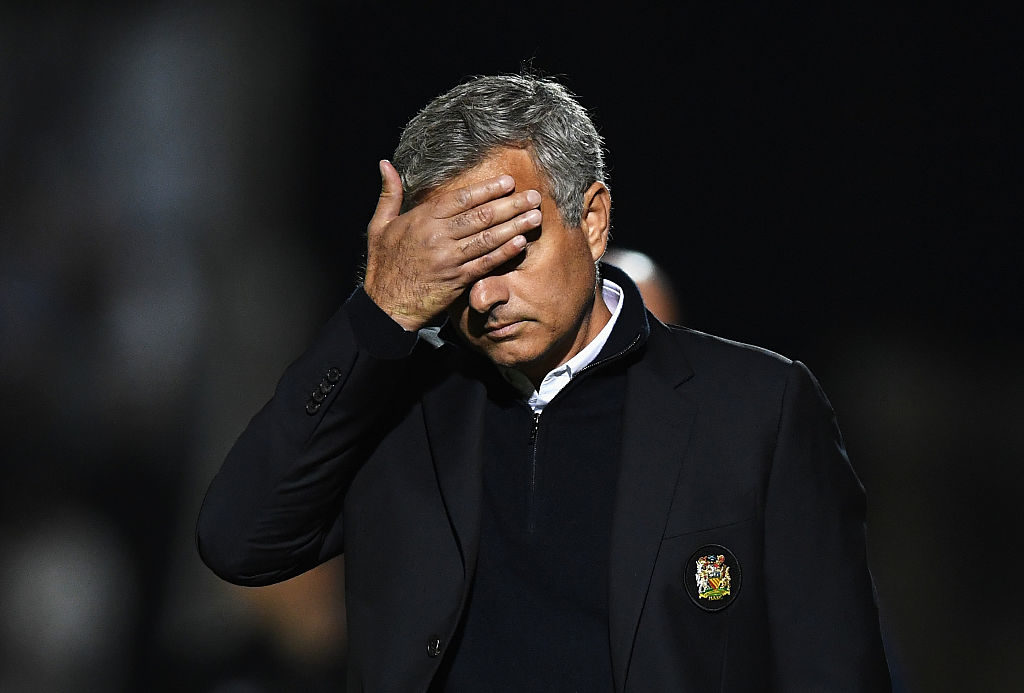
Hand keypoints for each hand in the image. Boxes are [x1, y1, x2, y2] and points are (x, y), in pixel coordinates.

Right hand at [363, 159, 541, 330]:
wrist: (385, 306)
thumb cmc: (383, 264)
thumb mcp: (379, 225)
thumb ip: (389, 194)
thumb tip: (385, 163)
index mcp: (422, 219)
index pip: (461, 199)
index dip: (487, 189)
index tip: (509, 182)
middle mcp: (437, 236)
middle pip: (481, 216)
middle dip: (510, 205)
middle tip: (534, 197)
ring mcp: (449, 259)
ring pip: (487, 238)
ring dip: (515, 226)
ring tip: (535, 217)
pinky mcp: (457, 280)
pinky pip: (485, 263)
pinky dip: (504, 253)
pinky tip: (521, 243)